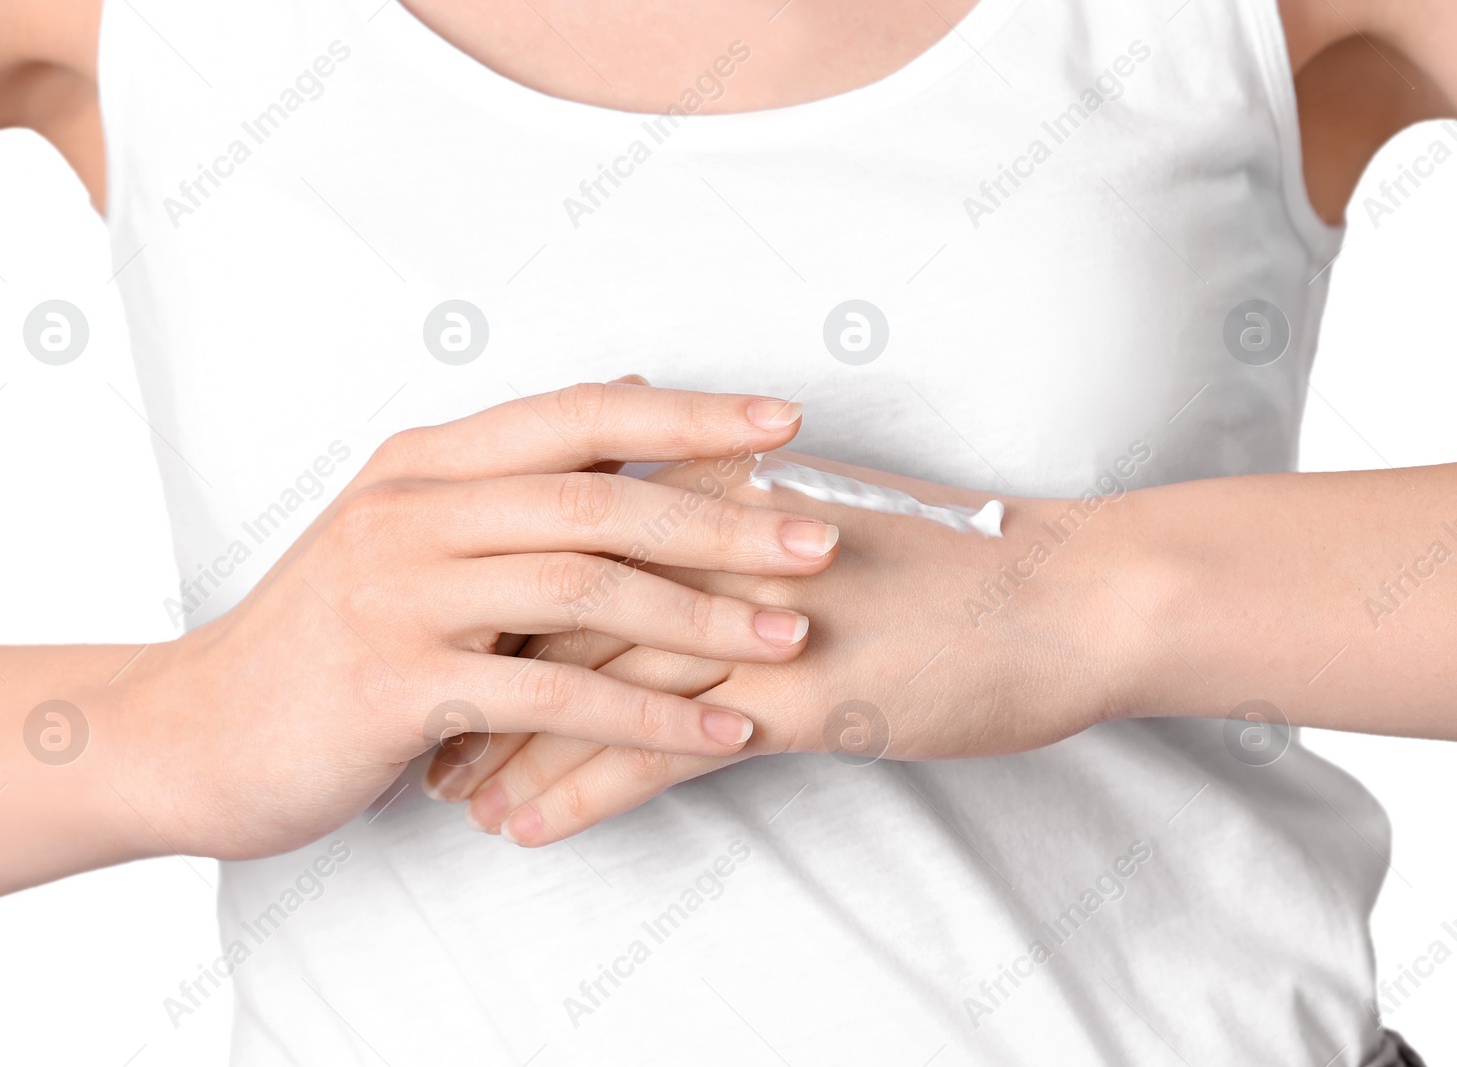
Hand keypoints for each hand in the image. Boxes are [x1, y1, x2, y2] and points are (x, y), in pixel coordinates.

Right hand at [111, 385, 841, 859]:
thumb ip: (508, 480)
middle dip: (724, 519)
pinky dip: (648, 719)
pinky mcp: (399, 685)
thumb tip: (631, 407)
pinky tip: (718, 736)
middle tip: (820, 540)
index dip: (690, 417)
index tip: (785, 424)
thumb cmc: (319, 637)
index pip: (581, 415)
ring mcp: (402, 594)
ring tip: (792, 640)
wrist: (192, 731)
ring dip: (702, 618)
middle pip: (602, 500)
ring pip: (586, 590)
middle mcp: (415, 509)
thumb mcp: (403, 532)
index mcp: (426, 463)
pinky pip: (553, 699)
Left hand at [427, 451, 1137, 844]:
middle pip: (558, 615)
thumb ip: (743, 531)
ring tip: (449, 793)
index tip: (444, 645)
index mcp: (723, 498)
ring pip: (590, 685)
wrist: (1074, 596)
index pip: (575, 546)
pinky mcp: (797, 694)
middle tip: (416, 728)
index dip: (497, 603)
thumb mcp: (836, 529)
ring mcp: (755, 619)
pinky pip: (660, 750)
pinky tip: (528, 826)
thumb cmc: (962, 567)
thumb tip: (677, 549)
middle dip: (478, 679)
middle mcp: (719, 549)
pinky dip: (582, 789)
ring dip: (511, 745)